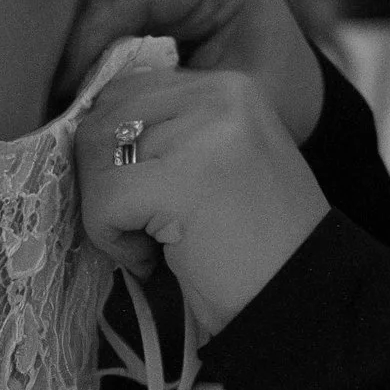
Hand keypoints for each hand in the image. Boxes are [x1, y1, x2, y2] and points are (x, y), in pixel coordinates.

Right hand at [56, 0, 325, 143]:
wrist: (304, 96)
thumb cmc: (277, 103)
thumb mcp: (223, 105)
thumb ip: (162, 97)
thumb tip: (90, 106)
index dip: (90, 38)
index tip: (65, 91)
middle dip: (82, 44)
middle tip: (56, 97)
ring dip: (87, 45)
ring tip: (65, 92)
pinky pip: (121, 7)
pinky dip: (101, 43)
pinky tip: (84, 80)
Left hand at [74, 63, 326, 334]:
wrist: (304, 304)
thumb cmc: (254, 249)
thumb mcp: (216, 164)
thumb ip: (166, 132)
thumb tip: (84, 125)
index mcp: (229, 85)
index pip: (127, 91)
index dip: (114, 151)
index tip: (147, 198)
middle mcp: (221, 95)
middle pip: (102, 118)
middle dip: (104, 181)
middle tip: (146, 229)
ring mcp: (206, 133)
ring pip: (95, 156)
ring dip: (107, 212)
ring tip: (154, 244)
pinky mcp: (185, 180)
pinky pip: (103, 199)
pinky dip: (112, 240)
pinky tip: (154, 261)